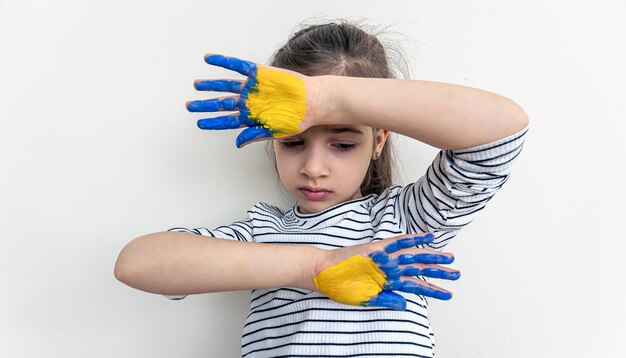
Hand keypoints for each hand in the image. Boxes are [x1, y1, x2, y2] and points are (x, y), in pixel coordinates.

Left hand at [186, 54, 314, 147]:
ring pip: (226, 85)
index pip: (226, 121)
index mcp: (251, 118)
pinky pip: (236, 66)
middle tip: (189, 105)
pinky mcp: (258, 72)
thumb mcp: (274, 131)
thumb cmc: (297, 119)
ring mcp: (252, 87)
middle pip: (222, 103)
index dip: (212, 122)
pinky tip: (209, 59)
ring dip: (211, 85)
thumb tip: (236, 143)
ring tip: (196, 84)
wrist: (312, 101)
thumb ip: (254, 135)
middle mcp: (249, 102)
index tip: (199, 123)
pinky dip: (223, 62)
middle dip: (205, 104)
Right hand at [313, 233, 459, 309]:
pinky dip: (413, 240)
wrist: (323, 273)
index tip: (448, 293)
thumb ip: (386, 299)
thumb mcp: (366, 298)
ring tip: (449, 258)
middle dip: (438, 271)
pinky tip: (427, 238)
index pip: (415, 285)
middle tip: (457, 273)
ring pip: (413, 256)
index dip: (432, 289)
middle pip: (419, 269)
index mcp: (388, 281)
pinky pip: (398, 242)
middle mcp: (390, 268)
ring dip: (431, 257)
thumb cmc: (341, 285)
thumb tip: (406, 304)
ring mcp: (385, 257)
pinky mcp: (377, 248)